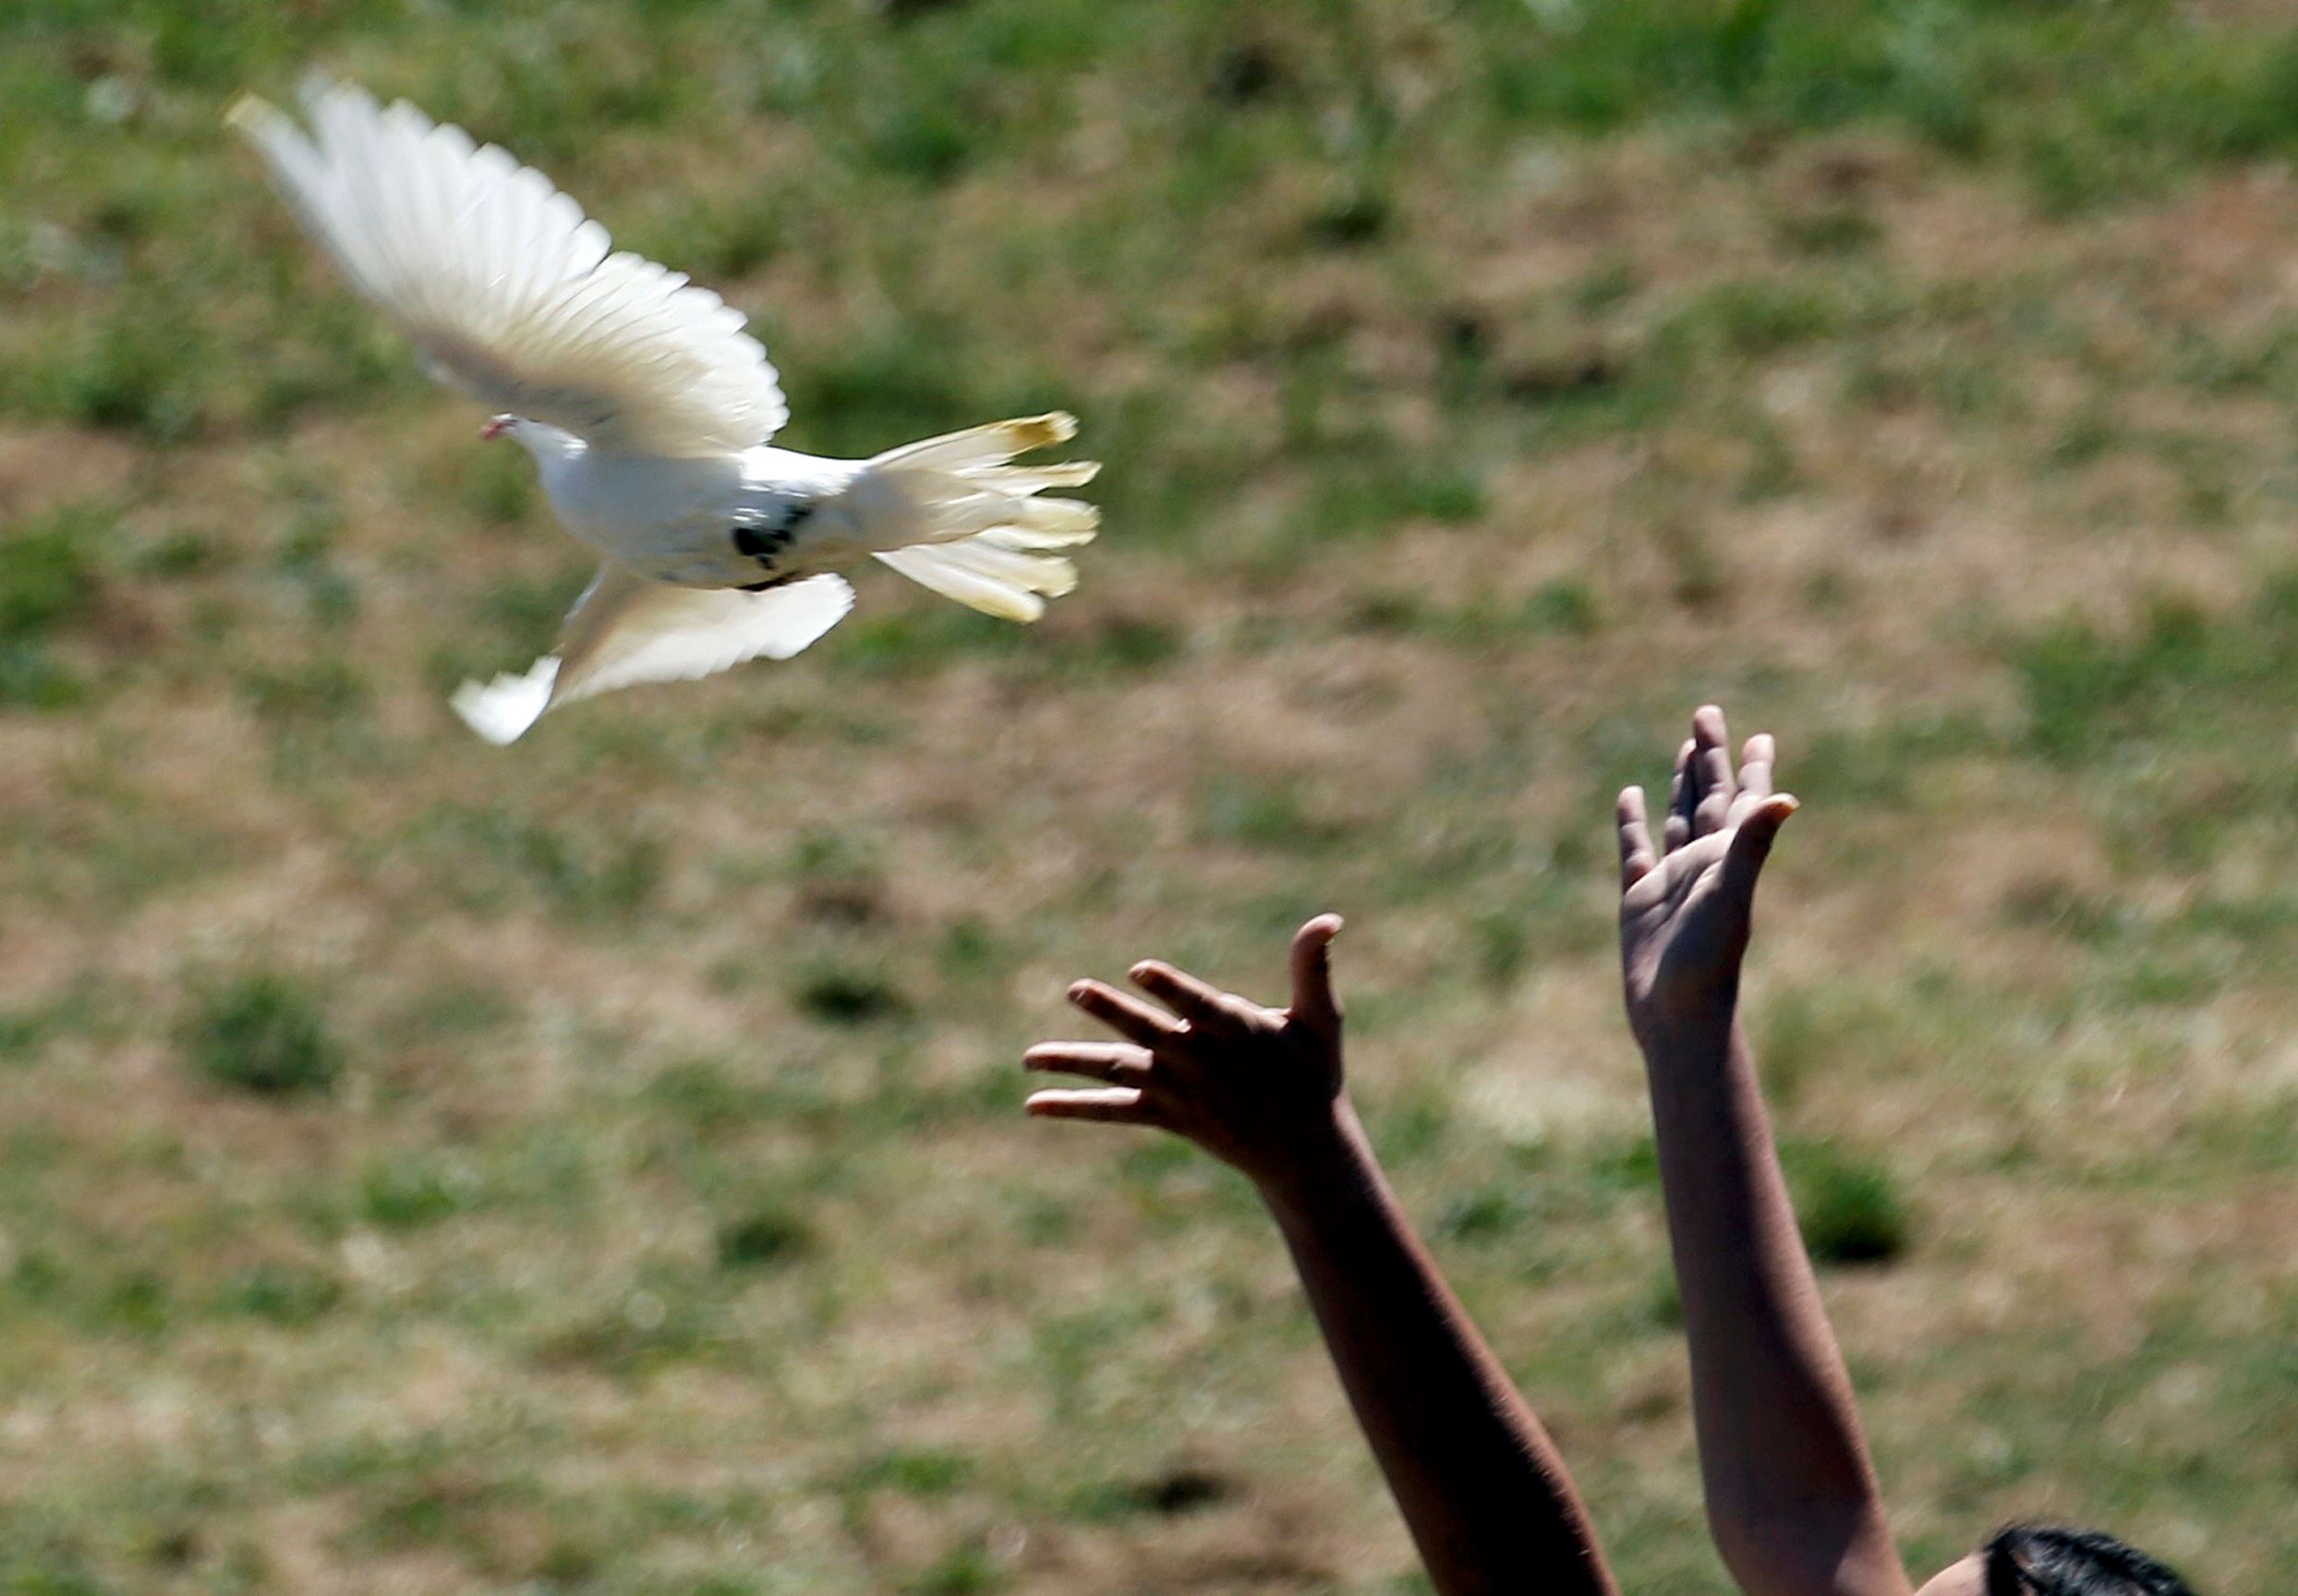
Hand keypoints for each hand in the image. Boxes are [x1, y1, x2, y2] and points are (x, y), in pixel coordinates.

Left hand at [1023, 915, 1349, 1193]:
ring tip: (1028, 1058)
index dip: (1171, 988)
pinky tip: (1034, 1103)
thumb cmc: (1313, 1074)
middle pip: (1150, 1034)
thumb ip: (1313, 967)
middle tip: (1075, 989)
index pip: (1199, 1007)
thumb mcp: (1321, 1019)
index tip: (1140, 969)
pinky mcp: (1166, 1115)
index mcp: (1238, 1033)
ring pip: (1121, 1073)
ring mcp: (1179, 1091)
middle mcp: (1202, 1063)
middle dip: (1112, 1012)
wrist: (1302, 1152)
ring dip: (1075, 1063)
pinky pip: (1114, 1111)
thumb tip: (1330, 918)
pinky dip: (1075, 1107)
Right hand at [1617, 706, 1796, 1045]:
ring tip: (1685, 747)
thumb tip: (1786, 800)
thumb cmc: (1707, 958)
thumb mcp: (1730, 893)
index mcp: (1729, 857)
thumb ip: (1752, 843)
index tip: (1760, 737)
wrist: (1677, 1014)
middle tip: (1709, 714)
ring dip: (1681, 783)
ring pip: (1678, 817)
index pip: (1745, 801)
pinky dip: (1631, 822)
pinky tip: (1629, 796)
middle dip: (1711, 757)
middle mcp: (1704, 863)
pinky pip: (1635, 848)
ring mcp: (1672, 879)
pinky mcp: (1640, 897)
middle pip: (1709, 797)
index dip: (1752, 768)